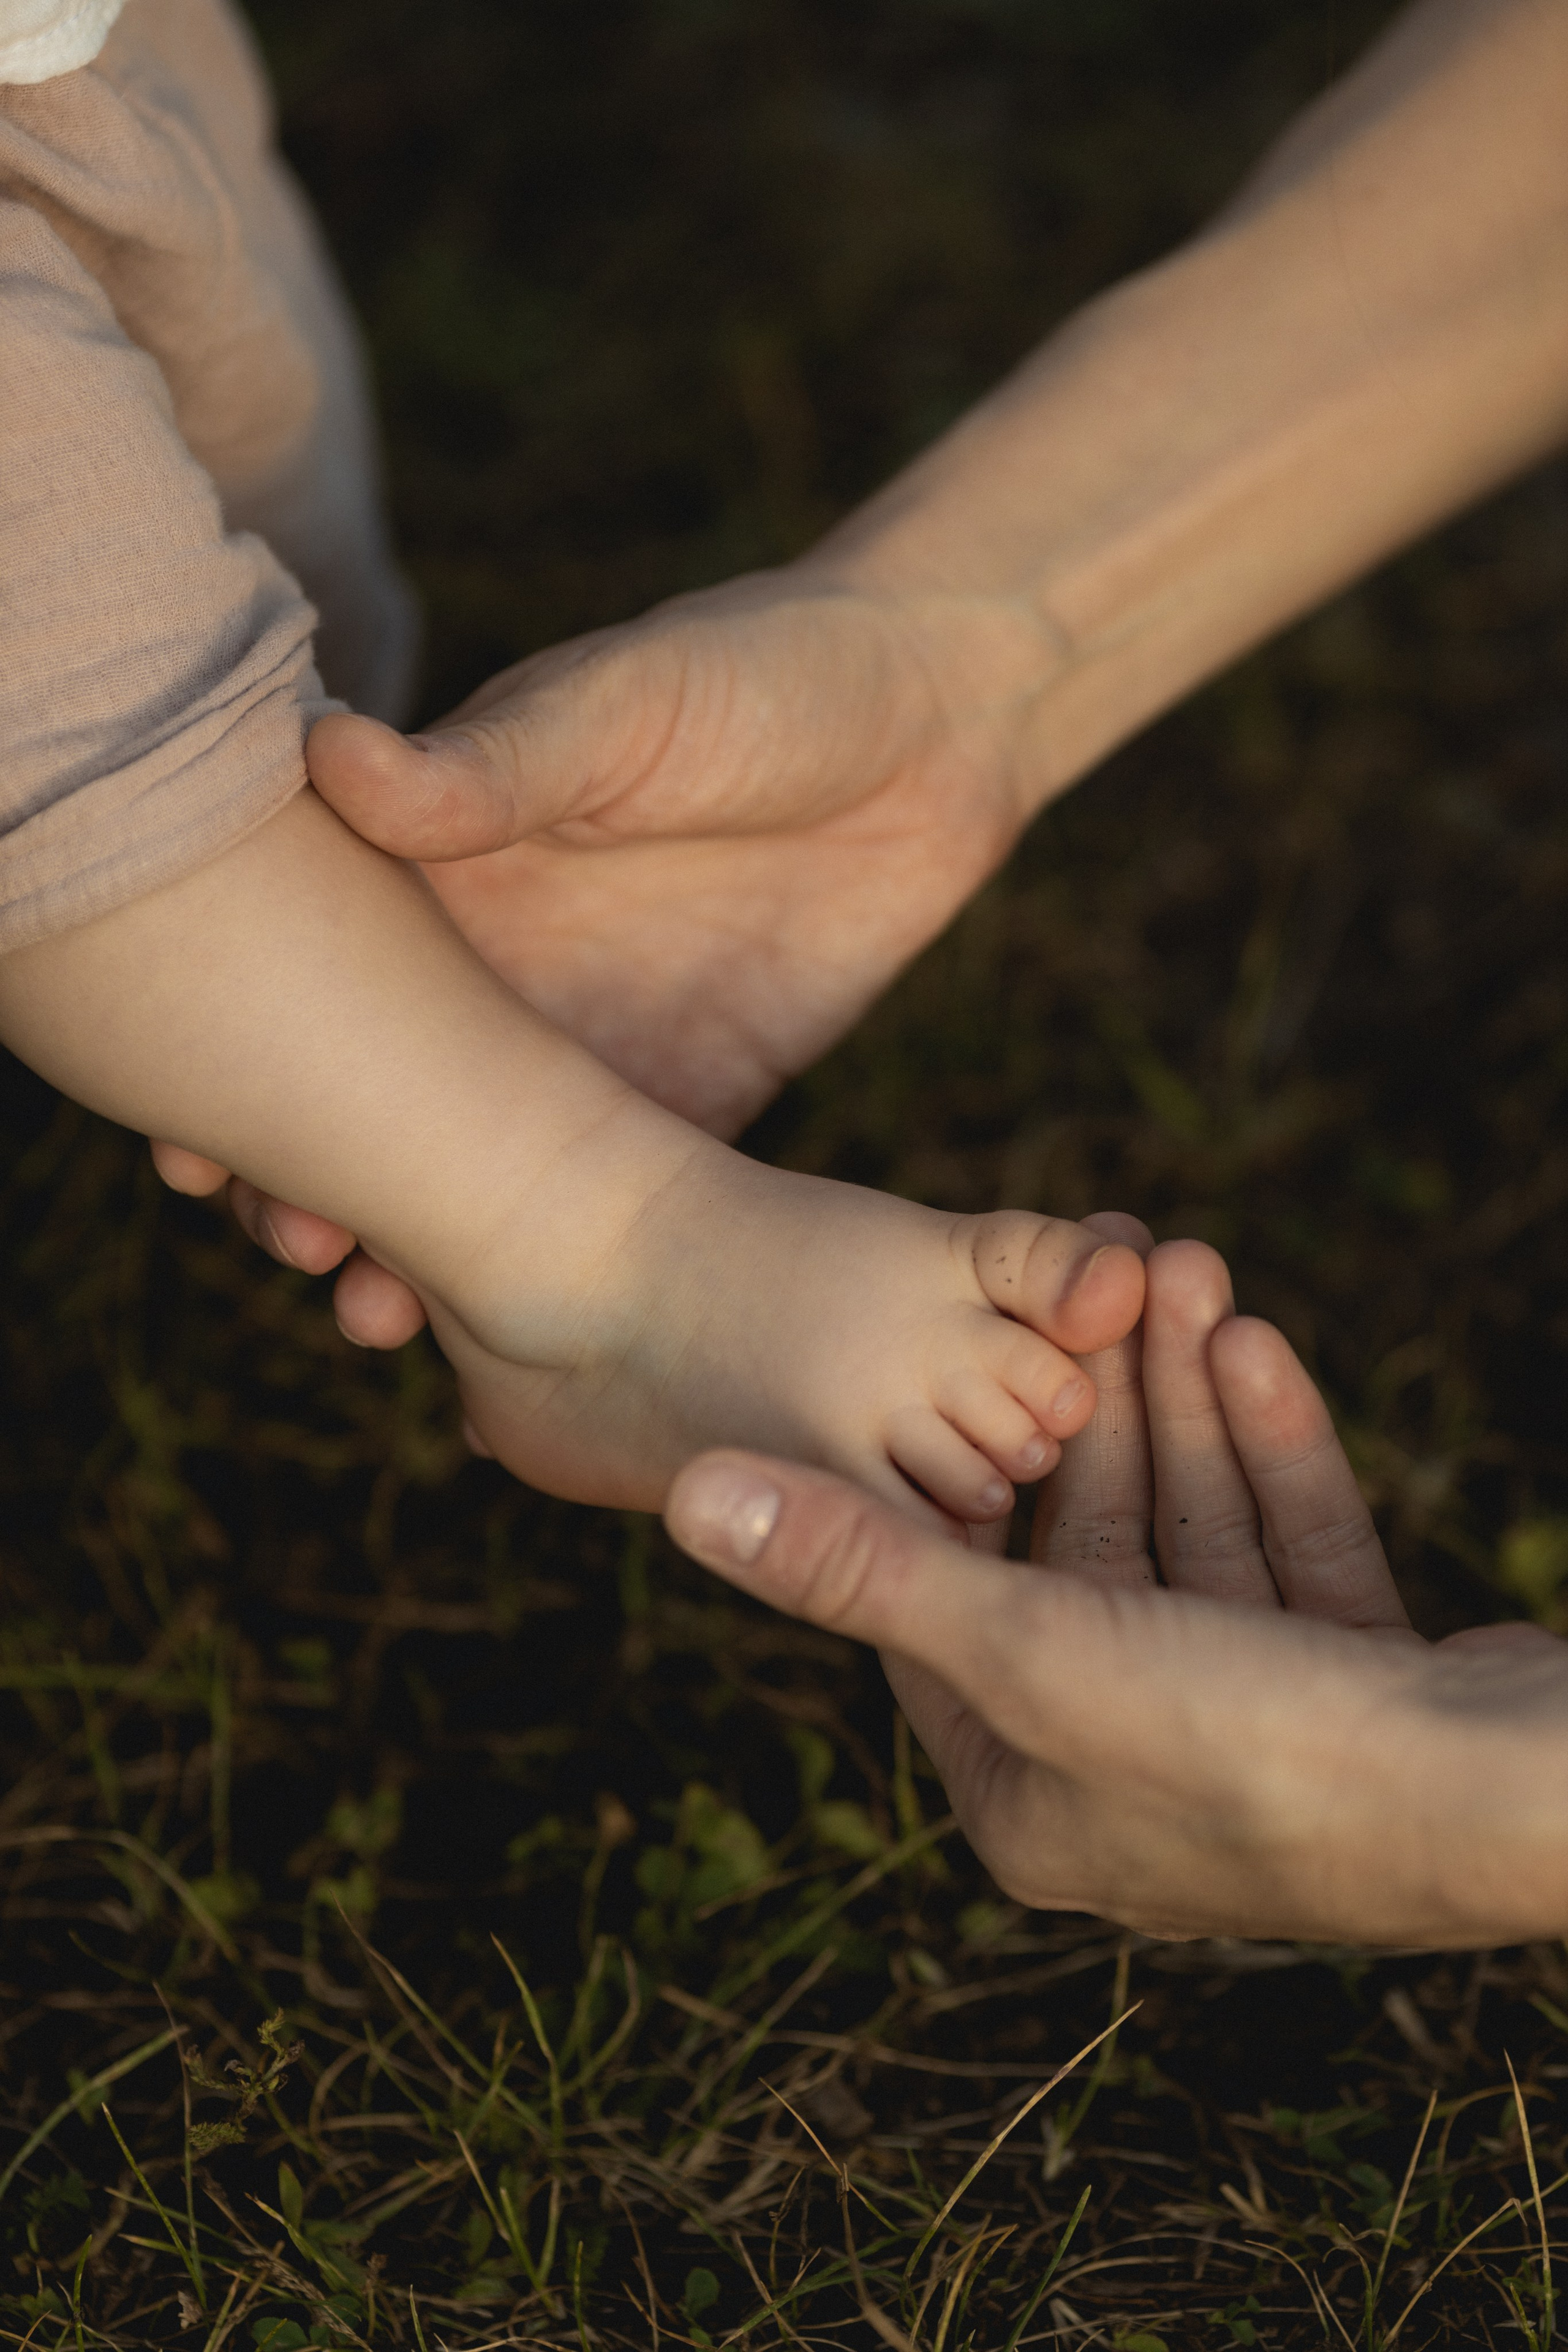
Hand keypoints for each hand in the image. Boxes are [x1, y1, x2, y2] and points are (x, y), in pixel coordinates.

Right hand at [154, 562, 1051, 1340]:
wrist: (941, 719)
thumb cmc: (764, 676)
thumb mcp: (626, 707)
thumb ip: (496, 762)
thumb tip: (330, 757)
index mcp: (449, 873)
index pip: (318, 981)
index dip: (249, 1059)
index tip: (192, 1144)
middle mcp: (500, 973)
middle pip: (378, 1101)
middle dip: (317, 1180)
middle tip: (289, 1246)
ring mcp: (591, 1047)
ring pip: (478, 1177)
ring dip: (420, 1246)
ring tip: (376, 1312)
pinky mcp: (692, 1098)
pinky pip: (613, 1206)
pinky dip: (563, 1271)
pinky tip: (522, 1335)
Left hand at [665, 1223, 1567, 1944]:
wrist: (1524, 1806)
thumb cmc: (1253, 1749)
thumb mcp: (1029, 1648)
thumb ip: (858, 1566)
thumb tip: (685, 1497)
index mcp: (1033, 1801)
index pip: (953, 1611)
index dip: (949, 1472)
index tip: (951, 1351)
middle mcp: (1131, 1783)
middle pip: (1090, 1555)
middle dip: (1102, 1407)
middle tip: (1111, 1269)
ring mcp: (1253, 1743)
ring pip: (1196, 1537)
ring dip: (1186, 1406)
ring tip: (1188, 1270)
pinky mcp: (1353, 1702)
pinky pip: (1292, 1556)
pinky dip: (1272, 1454)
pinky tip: (1251, 1344)